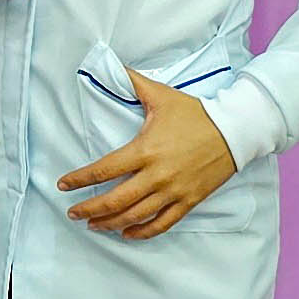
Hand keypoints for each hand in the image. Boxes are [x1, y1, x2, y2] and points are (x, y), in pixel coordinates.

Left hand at [60, 72, 238, 238]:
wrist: (236, 130)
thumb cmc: (196, 113)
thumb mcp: (161, 95)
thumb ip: (132, 81)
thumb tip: (112, 66)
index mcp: (145, 150)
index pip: (103, 170)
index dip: (80, 179)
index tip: (63, 185)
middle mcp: (157, 175)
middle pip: (115, 200)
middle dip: (89, 209)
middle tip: (72, 213)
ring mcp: (174, 191)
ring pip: (136, 215)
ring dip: (111, 223)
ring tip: (93, 225)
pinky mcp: (189, 201)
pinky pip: (163, 223)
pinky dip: (143, 232)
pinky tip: (127, 233)